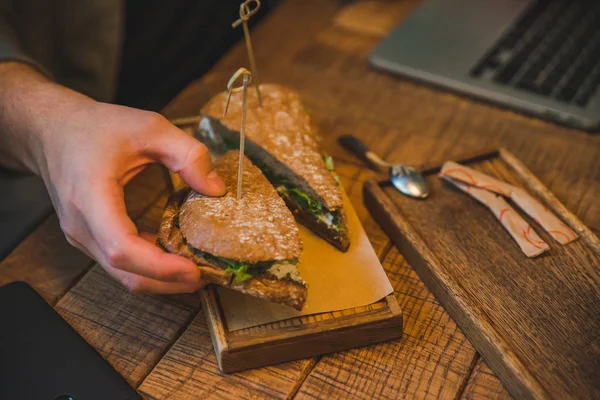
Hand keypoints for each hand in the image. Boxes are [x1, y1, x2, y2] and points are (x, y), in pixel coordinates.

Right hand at [0, 63, 225, 293]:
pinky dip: (150, 267)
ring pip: (123, 274)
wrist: (51, 130)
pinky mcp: (90, 238)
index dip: (159, 266)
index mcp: (91, 198)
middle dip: (169, 283)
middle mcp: (82, 227)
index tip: (194, 270)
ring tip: (199, 269)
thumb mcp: (150, 127)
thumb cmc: (94, 127)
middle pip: (126, 273)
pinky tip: (176, 256)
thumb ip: (188, 154)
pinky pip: (121, 263)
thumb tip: (217, 190)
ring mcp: (82, 237)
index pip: (122, 248)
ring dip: (162, 279)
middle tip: (209, 275)